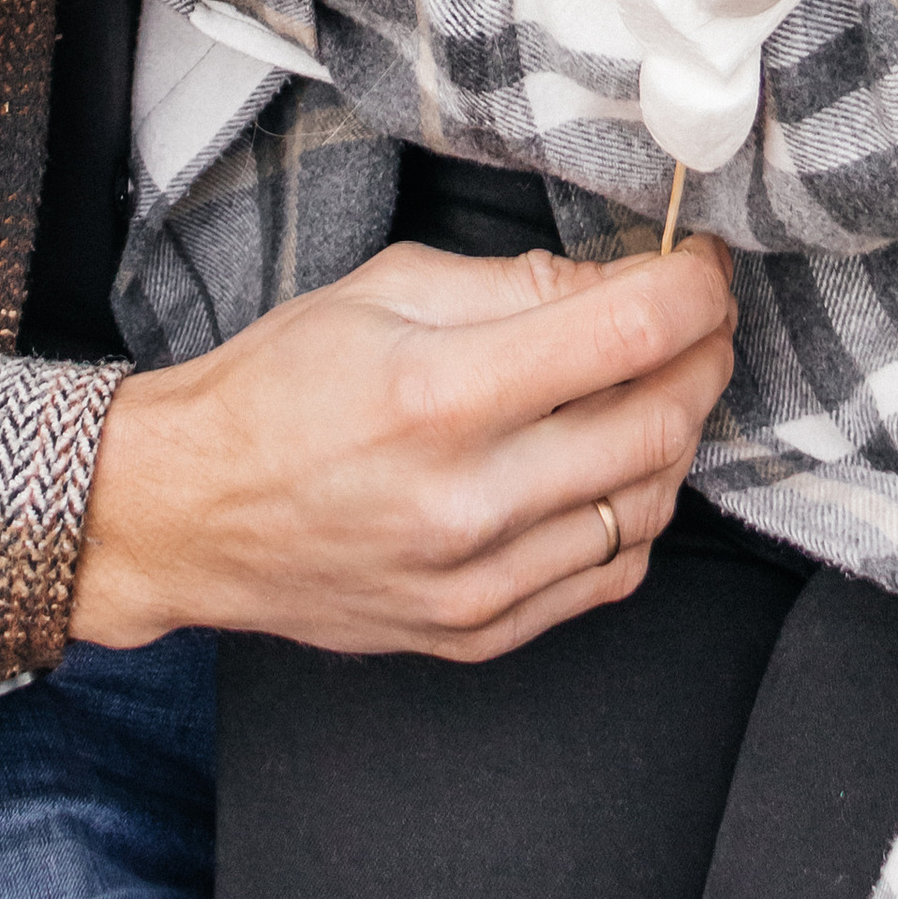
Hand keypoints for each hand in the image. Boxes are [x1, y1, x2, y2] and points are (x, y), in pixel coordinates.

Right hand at [73, 234, 739, 657]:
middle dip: (705, 355)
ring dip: (677, 434)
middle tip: (701, 319)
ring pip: (650, 505)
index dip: (693, 287)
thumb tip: (619, 282)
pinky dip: (638, 514)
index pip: (626, 332)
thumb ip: (516, 283)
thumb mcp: (387, 289)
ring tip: (658, 385)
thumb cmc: (279, 386)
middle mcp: (467, 498)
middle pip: (659, 422)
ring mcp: (477, 580)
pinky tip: (616, 469)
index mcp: (440, 392)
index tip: (704, 264)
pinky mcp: (477, 634)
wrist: (192, 513)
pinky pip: (609, 576)